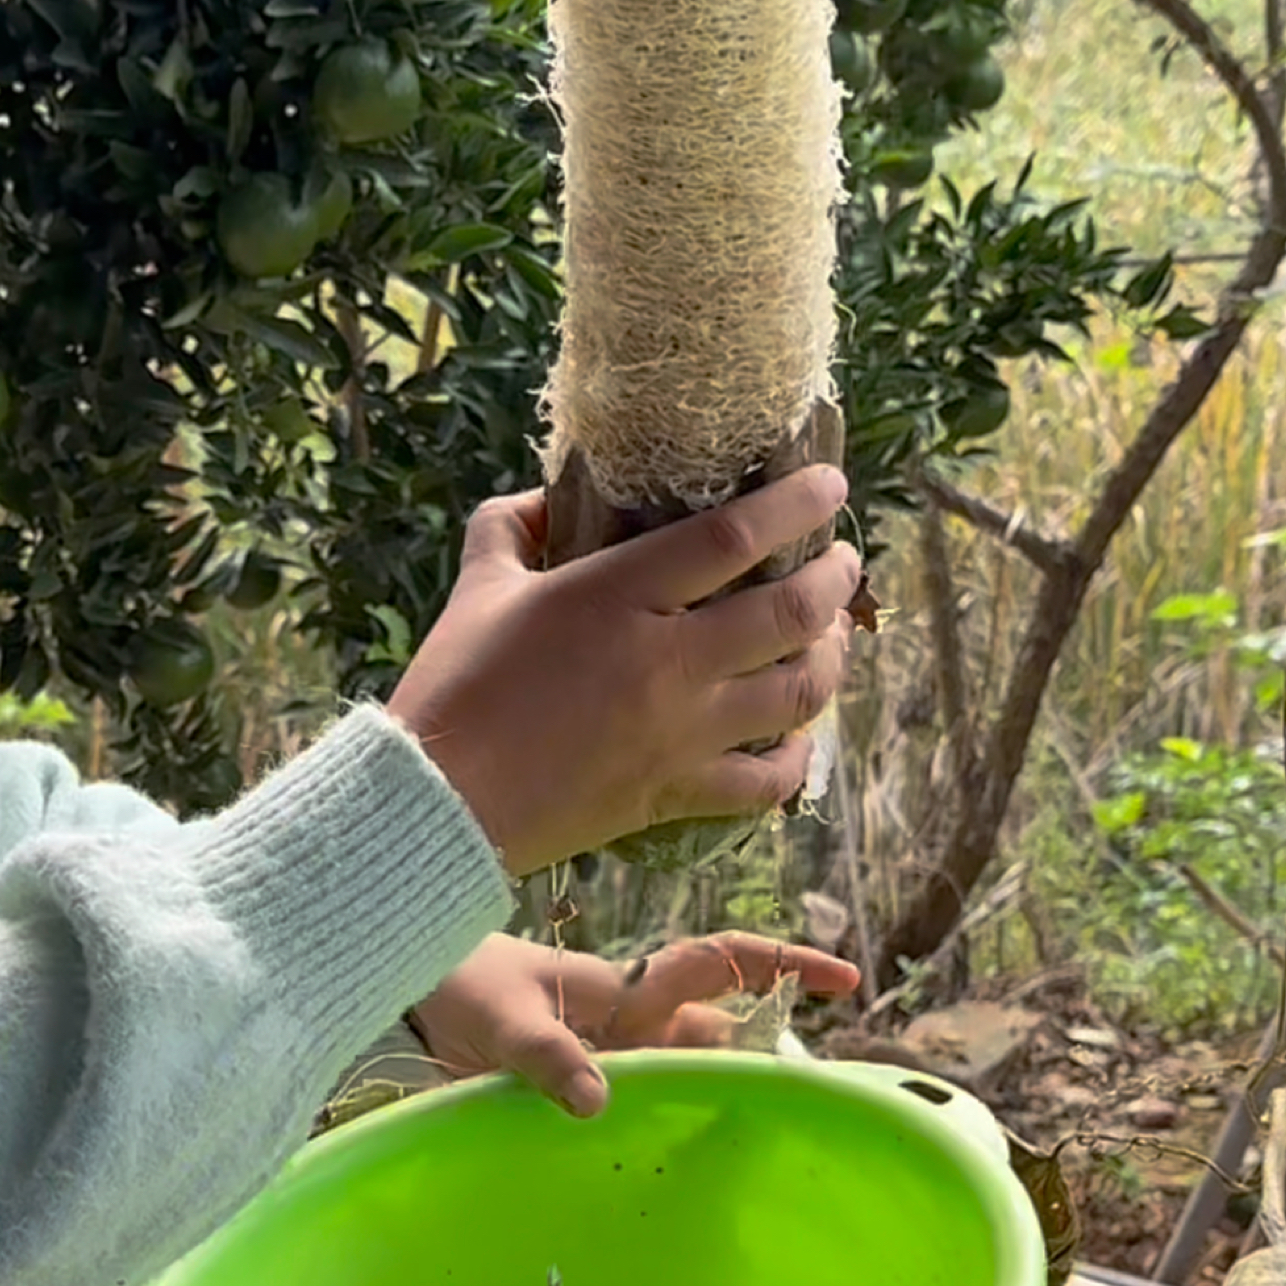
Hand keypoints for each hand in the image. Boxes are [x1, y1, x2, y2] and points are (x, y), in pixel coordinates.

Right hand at [389, 470, 860, 875]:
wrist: (441, 801)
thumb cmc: (453, 685)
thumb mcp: (478, 584)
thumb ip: (514, 524)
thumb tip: (550, 497)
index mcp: (618, 596)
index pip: (734, 536)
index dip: (797, 503)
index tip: (830, 483)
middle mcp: (667, 661)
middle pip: (789, 612)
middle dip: (834, 579)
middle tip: (843, 561)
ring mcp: (681, 733)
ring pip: (797, 692)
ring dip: (831, 658)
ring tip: (835, 636)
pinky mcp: (677, 793)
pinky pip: (767, 780)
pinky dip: (796, 757)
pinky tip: (800, 736)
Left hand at [409, 932, 861, 1117]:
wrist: (413, 988)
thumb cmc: (464, 984)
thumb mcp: (504, 1018)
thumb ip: (548, 1056)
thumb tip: (599, 1099)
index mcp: (629, 988)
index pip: (722, 966)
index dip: (784, 967)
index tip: (843, 979)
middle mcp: (634, 1022)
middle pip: (718, 1043)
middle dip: (759, 1070)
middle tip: (798, 1118)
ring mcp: (612, 1059)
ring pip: (683, 1082)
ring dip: (708, 1110)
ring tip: (745, 1162)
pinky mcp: (583, 1092)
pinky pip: (638, 1112)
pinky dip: (657, 1137)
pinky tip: (668, 1180)